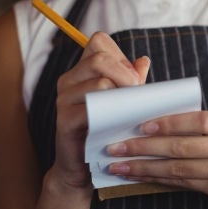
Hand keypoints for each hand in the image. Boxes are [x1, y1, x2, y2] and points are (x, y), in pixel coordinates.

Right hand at [54, 32, 149, 188]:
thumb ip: (131, 81)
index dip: (121, 55)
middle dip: (126, 74)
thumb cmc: (106, 131)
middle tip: (138, 94)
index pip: (99, 42)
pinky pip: (91, 108)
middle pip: (100, 58)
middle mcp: (68, 80)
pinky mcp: (65, 121)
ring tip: (131, 111)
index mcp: (82, 72)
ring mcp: (64, 100)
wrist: (84, 166)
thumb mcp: (122, 102)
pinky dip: (112, 113)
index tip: (133, 78)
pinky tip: (120, 123)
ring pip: (100, 82)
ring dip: (123, 96)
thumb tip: (143, 60)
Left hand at [106, 111, 207, 208]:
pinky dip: (158, 179)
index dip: (168, 124)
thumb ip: (201, 123)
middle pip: (182, 148)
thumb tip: (153, 120)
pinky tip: (139, 176)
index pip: (198, 122)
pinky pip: (183, 183)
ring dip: (144, 168)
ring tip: (119, 166)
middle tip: (116, 148)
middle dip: (144, 148)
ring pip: (178, 169)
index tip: (140, 126)